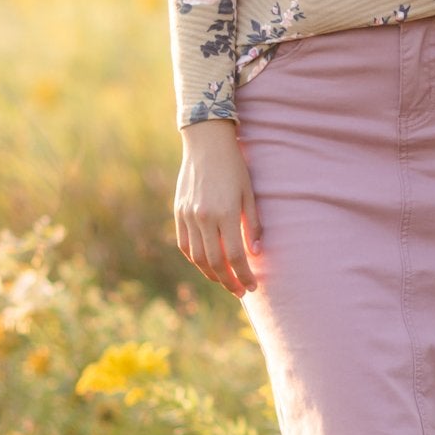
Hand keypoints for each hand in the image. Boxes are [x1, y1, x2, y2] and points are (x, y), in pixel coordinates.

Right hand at [174, 121, 263, 295]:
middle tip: (240, 291)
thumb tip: (256, 254)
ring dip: (211, 274)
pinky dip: (195, 259)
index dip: (244, 275)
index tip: (252, 286)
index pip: (235, 256)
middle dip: (229, 281)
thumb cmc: (234, 166)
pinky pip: (185, 244)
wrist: (206, 142)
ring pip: (197, 257)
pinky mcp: (179, 212)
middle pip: (215, 262)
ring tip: (225, 281)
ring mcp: (188, 216)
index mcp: (225, 212)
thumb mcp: (249, 192)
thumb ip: (252, 224)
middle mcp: (204, 217)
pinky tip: (206, 264)